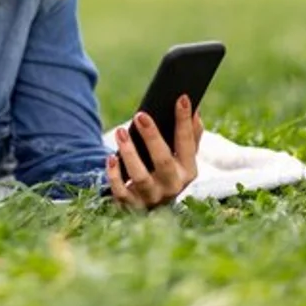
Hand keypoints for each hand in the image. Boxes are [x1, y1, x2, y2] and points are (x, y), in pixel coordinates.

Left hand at [107, 95, 202, 209]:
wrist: (152, 207)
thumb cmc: (167, 171)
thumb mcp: (182, 158)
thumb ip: (190, 136)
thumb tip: (194, 108)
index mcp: (188, 170)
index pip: (188, 143)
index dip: (185, 121)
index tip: (182, 98)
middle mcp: (173, 186)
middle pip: (163, 161)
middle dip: (152, 138)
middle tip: (141, 116)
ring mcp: (152, 197)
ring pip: (141, 177)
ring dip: (130, 154)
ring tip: (121, 132)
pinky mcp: (132, 205)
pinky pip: (121, 191)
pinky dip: (115, 175)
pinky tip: (111, 158)